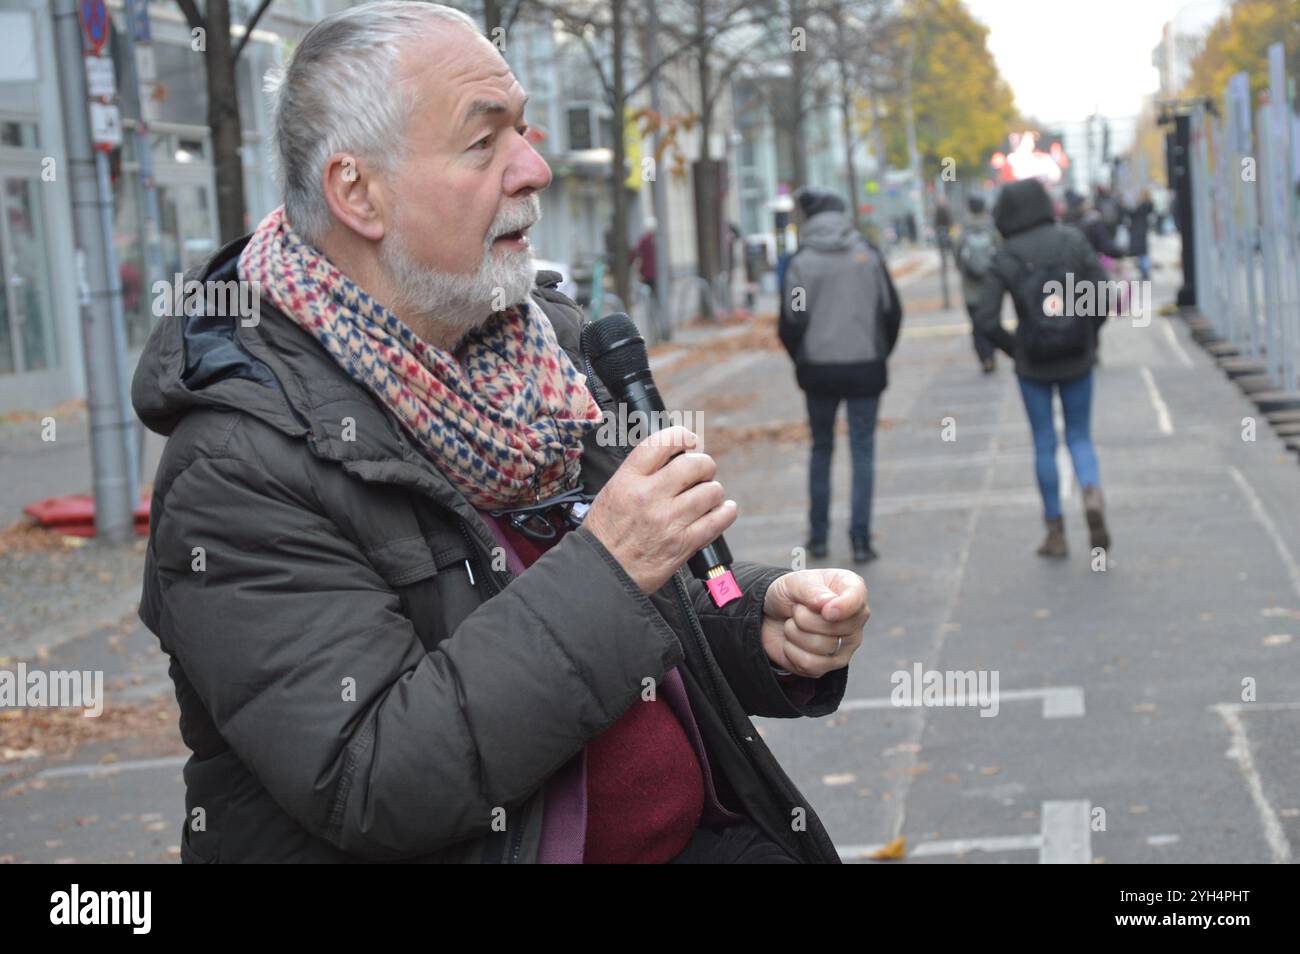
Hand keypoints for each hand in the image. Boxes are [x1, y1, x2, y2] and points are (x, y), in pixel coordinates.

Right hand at [584, 425, 736, 594]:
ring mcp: (668, 521)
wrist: (603, 573)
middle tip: (702, 472)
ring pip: (710, 491)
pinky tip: (723, 510)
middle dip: (704, 465)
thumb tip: (674, 457)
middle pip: (694, 465)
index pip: (662, 443)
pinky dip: (725, 512)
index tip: (689, 442)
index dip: (683, 437)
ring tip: (707, 496)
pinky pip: (717, 520)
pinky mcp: (683, 544)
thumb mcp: (612, 493)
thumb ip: (640, 474)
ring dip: (714, 491)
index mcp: (628, 480)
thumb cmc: (606, 534)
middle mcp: (649, 497)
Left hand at [761, 569, 868, 678]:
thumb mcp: (795, 582)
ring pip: (820, 647)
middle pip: (835, 627)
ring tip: (793, 624)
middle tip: (797, 610)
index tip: (825, 610)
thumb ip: (812, 589)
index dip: (842, 607)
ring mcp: (846, 645)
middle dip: (804, 618)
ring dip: (794, 633)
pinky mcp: (830, 665)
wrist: (771, 615)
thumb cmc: (790, 594)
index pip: (857, 599)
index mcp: (851, 589)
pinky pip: (810, 664)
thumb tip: (827, 604)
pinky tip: (793, 642)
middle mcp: (855, 619)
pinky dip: (792, 652)